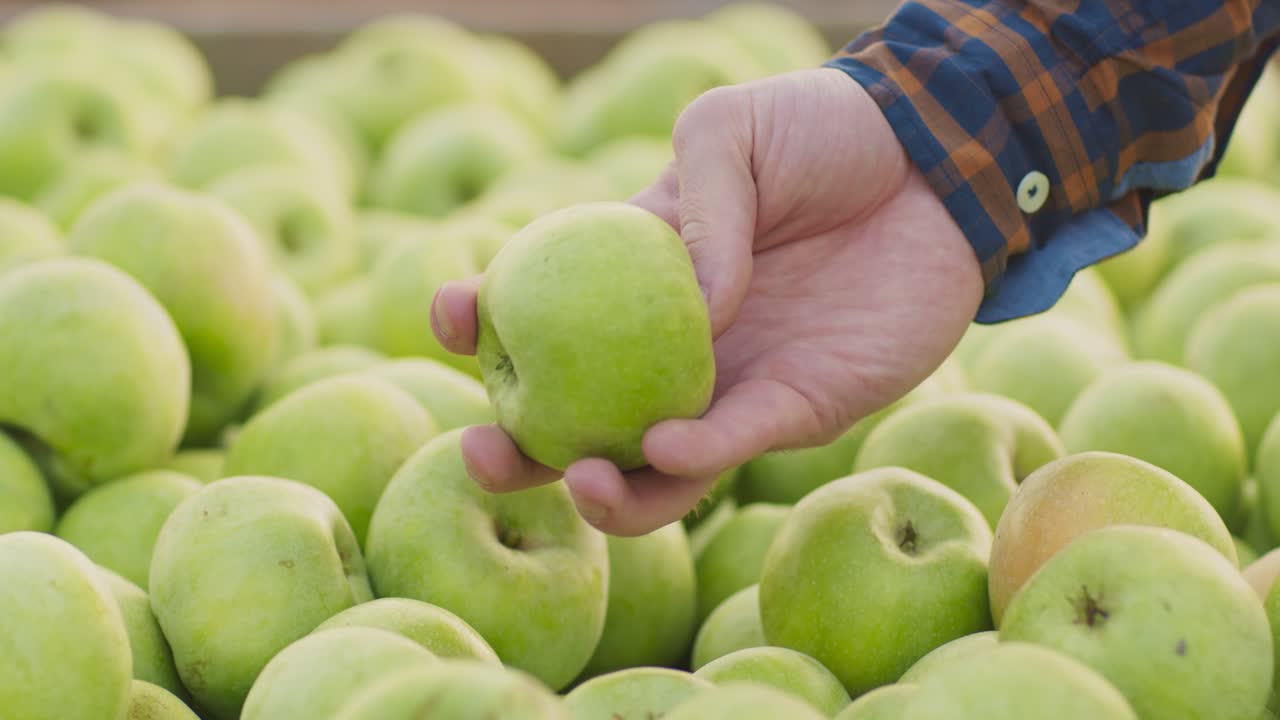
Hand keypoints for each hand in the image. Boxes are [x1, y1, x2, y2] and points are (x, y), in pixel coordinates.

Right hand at [431, 68, 983, 534]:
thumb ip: (692, 206)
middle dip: (517, 449)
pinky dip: (693, 453)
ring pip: (650, 466)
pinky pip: (736, 444)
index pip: (537, 311)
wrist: (934, 163)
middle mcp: (669, 347)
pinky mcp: (800, 407)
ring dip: (604, 490)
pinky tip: (664, 444)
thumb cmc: (821, 134)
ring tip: (579, 481)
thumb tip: (690, 306)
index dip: (478, 322)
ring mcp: (730, 384)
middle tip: (483, 452)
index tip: (448, 316)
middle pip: (575, 419)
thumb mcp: (731, 134)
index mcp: (633, 277)